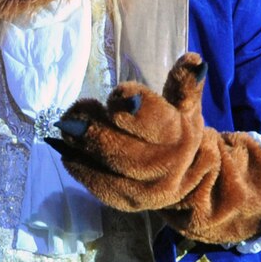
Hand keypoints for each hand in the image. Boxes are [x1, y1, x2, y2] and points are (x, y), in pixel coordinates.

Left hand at [52, 54, 260, 244]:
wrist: (190, 184)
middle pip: (124, 148)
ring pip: (107, 165)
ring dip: (81, 143)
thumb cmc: (180, 136)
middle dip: (97, 126)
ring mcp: (143, 188)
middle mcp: (165, 167)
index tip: (117, 92)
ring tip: (68, 123)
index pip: (157, 122)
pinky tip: (67, 148)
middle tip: (80, 107)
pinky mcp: (123, 201)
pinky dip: (78, 163)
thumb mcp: (188, 111)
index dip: (135, 106)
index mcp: (181, 138)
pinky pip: (95, 181)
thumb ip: (185, 86)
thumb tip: (193, 61)